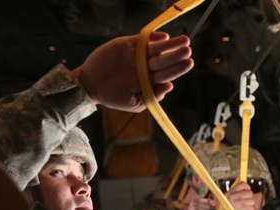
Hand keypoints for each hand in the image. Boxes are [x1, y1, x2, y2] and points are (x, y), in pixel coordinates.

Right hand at [73, 32, 192, 111]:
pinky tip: (163, 37)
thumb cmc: (113, 97)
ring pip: (156, 49)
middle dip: (176, 54)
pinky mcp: (126, 45)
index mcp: (149, 81)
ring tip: (183, 40)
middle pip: (164, 60)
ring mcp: (136, 55)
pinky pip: (141, 40)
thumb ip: (152, 96)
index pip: (167, 74)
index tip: (190, 62)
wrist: (90, 85)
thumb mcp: (135, 103)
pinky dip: (152, 38)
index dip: (178, 68)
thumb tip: (169, 86)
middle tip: (188, 49)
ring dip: (169, 44)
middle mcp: (145, 67)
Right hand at [216, 181, 256, 209]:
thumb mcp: (229, 199)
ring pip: (252, 200)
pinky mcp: (244, 209)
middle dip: (249, 198)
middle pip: (249, 193)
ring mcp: (239, 203)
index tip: (247, 190)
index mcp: (230, 193)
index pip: (242, 184)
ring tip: (243, 208)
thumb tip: (246, 187)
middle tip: (245, 202)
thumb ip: (236, 193)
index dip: (247, 187)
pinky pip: (251, 207)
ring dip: (249, 205)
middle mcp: (234, 196)